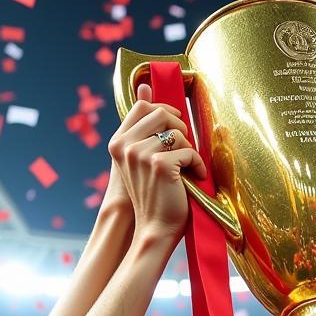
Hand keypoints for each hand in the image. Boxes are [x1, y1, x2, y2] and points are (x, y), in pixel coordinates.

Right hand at [107, 84, 206, 243]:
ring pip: (178, 133)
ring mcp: (141, 155)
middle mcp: (126, 146)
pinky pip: (189, 151)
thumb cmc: (153, 195)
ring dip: (190, 150)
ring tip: (187, 168)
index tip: (175, 127)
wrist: (154, 228)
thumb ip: (142, 126)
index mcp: (118, 142)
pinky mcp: (161, 165)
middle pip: (163, 114)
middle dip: (181, 130)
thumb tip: (144, 86)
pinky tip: (194, 178)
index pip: (142, 106)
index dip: (164, 112)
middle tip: (185, 151)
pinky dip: (197, 165)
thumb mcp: (141, 158)